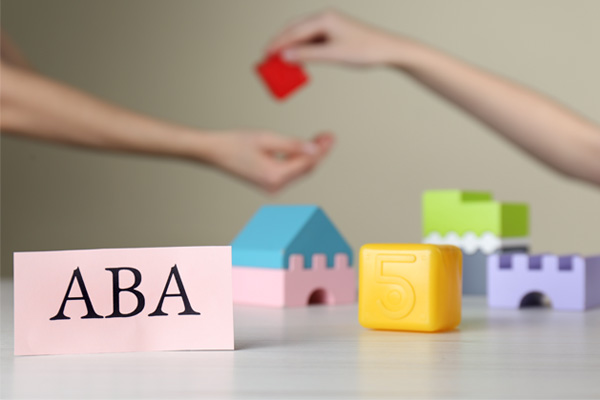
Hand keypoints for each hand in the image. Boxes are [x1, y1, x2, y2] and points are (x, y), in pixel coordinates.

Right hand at [202, 131, 334, 192]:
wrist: (214, 152)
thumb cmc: (235, 143)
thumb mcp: (267, 138)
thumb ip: (292, 145)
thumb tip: (315, 149)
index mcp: (274, 176)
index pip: (307, 163)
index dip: (321, 149)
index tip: (330, 137)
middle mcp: (275, 186)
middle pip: (306, 169)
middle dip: (319, 152)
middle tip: (329, 136)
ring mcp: (272, 187)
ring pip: (299, 171)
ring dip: (310, 156)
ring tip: (321, 139)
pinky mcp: (269, 184)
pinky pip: (290, 172)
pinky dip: (298, 160)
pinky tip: (305, 148)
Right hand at [266, 10, 405, 66]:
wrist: (388, 50)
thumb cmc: (365, 50)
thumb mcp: (333, 55)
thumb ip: (307, 55)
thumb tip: (284, 56)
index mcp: (324, 18)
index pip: (293, 31)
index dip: (277, 43)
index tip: (264, 55)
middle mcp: (324, 17)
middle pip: (294, 29)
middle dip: (280, 43)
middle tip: (266, 58)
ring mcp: (329, 24)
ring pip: (302, 34)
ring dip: (290, 46)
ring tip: (278, 60)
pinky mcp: (333, 32)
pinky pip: (311, 39)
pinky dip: (301, 48)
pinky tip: (296, 59)